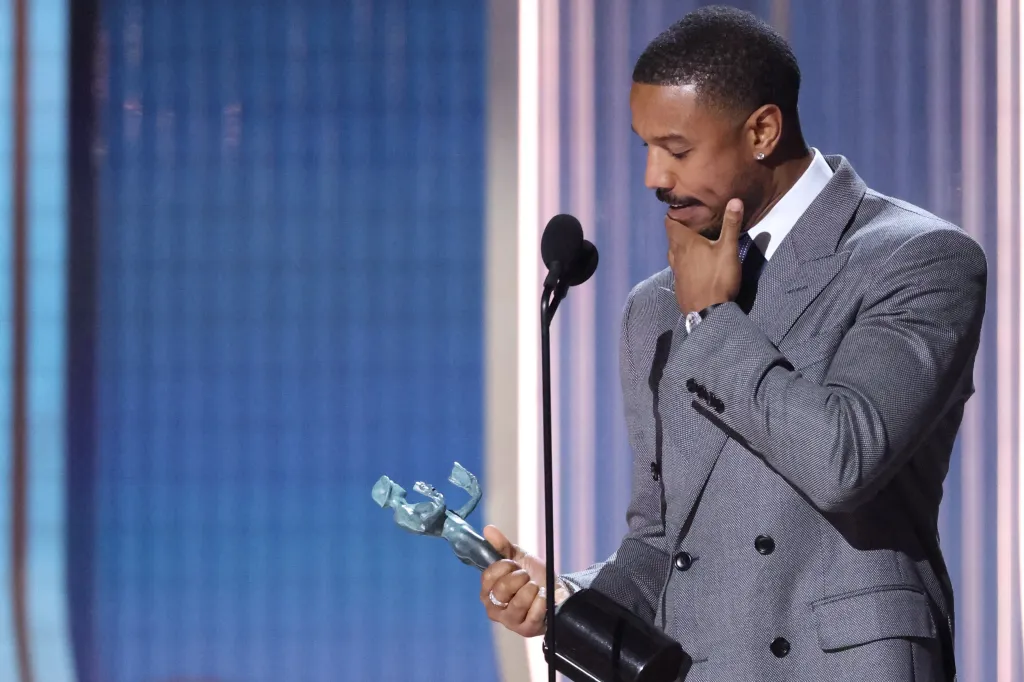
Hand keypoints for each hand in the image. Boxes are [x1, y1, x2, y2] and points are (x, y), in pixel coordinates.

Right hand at [479, 525, 553, 637]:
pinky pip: (533, 613)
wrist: (556, 590)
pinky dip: (541, 601)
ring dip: (531, 589)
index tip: (514, 564)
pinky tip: (544, 598)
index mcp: (488, 591)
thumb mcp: (518, 558)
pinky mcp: (526, 630)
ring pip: (517, 603)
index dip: (503, 567)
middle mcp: (494, 609)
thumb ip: (502, 545)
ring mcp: (510, 621)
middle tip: (527, 576)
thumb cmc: (533, 575)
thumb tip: (488, 529)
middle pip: (501, 590)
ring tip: (536, 588)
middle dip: (519, 577)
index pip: (487, 577)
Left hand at [666, 198, 744, 312]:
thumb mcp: (728, 250)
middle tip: (692, 223)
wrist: (707, 313)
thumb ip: (731, 225)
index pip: (670, 223)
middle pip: (671, 237)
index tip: (682, 209)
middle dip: (679, 229)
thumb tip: (735, 200)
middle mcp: (676, 255)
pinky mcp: (679, 285)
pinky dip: (683, 262)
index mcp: (684, 243)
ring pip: (673, 253)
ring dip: (680, 246)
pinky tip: (694, 265)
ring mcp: (676, 272)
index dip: (673, 214)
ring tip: (693, 242)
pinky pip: (678, 268)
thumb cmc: (717, 278)